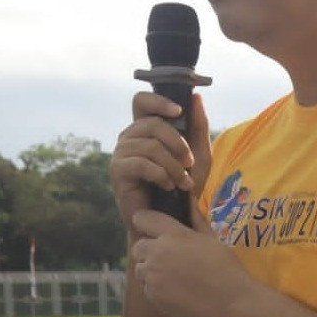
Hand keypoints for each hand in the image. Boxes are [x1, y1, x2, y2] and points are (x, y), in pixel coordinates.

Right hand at [109, 93, 212, 225]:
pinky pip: (142, 164)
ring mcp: (121, 153)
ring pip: (150, 146)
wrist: (171, 219)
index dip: (158, 100)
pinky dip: (161, 175)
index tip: (179, 111)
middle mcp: (129, 137)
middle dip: (177, 143)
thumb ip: (198, 125)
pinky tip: (169, 186)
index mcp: (145, 128)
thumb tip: (196, 97)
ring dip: (173, 165)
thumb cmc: (183, 185)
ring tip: (182, 181)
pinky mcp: (117, 172)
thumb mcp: (198, 153)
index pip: (141, 101)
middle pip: (152, 123)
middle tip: (189, 163)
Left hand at [131, 210, 256, 316]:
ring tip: (173, 275)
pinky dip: (156, 288)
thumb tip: (188, 198)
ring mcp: (153, 277)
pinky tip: (176, 291)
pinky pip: (146, 288)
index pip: (142, 219)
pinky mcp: (153, 298)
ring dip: (151, 270)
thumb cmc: (226, 268)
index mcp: (173, 235)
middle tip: (168, 256)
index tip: (154, 228)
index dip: (146, 222)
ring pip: (140, 269)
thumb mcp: (212, 239)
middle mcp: (157, 253)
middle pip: (138, 246)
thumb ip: (195, 219)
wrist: (232, 304)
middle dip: (149, 249)